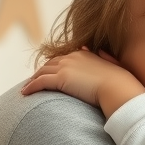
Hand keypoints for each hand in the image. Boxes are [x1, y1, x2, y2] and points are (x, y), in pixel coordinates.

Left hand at [22, 49, 144, 116]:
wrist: (117, 88)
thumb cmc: (119, 81)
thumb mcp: (113, 65)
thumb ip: (105, 57)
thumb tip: (101, 51)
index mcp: (83, 54)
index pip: (63, 58)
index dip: (54, 65)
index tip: (49, 72)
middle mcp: (72, 57)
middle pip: (50, 63)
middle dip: (41, 71)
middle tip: (33, 80)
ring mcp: (65, 67)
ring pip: (42, 71)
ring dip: (33, 79)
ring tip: (26, 88)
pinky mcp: (60, 79)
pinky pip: (40, 82)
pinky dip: (31, 86)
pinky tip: (25, 93)